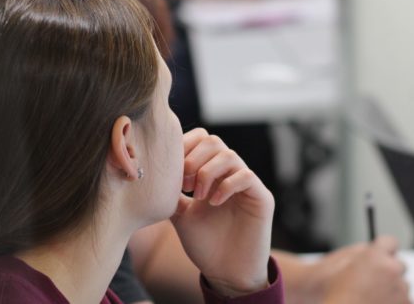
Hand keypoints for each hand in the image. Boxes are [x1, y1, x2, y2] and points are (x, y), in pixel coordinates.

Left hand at [171, 128, 274, 296]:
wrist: (227, 272)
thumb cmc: (206, 244)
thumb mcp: (181, 215)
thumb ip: (171, 193)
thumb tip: (150, 175)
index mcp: (213, 172)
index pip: (200, 140)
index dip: (184, 148)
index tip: (172, 172)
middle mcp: (231, 173)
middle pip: (213, 141)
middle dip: (193, 158)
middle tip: (185, 184)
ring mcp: (248, 183)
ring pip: (229, 155)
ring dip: (207, 172)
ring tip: (198, 196)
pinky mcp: (262, 197)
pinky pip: (246, 176)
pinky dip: (226, 185)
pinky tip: (213, 202)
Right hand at [322, 236, 410, 303]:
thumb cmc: (336, 297)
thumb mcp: (335, 266)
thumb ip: (356, 253)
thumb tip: (367, 250)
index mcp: (375, 256)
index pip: (390, 242)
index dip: (385, 249)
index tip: (382, 255)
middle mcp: (391, 270)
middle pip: (399, 264)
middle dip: (390, 271)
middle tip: (375, 281)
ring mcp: (401, 289)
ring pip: (403, 284)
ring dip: (394, 288)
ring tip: (374, 297)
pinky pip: (406, 300)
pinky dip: (396, 302)